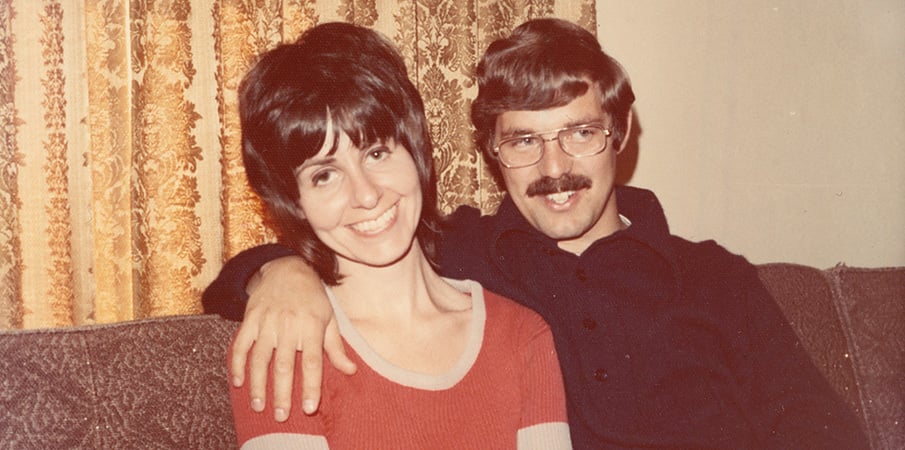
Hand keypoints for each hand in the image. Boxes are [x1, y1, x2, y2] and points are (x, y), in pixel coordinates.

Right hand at [229, 255, 355, 421]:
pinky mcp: (250, 318)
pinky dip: (238, 363)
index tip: (309, 408)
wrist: (287, 267)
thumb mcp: (329, 318)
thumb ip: (336, 347)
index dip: (311, 386)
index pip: (312, 362)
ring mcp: (267, 322)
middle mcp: (289, 325)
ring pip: (260, 358)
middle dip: (282, 393)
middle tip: (281, 415)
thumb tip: (350, 371)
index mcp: (311, 326)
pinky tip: (239, 381)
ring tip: (259, 405)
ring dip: (258, 384)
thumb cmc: (313, 297)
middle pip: (284, 365)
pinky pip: (241, 344)